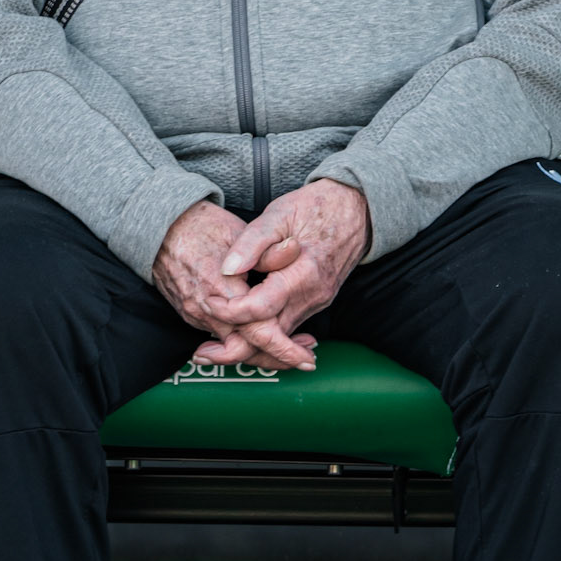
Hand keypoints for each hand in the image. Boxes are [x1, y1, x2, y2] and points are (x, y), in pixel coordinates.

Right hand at [153, 200, 318, 371]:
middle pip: (247, 351)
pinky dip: (241, 340)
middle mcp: (208, 310)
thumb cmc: (202, 226)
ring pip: (233, 347)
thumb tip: (295, 249)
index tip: (307, 358)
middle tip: (305, 358)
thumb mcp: (241, 233)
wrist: (160, 227)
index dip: (285, 350)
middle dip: (277, 359)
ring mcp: (196, 315)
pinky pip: (218, 337)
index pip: (259, 333)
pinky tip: (259, 332)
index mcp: (225, 290)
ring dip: (261, 350)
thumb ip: (269, 250)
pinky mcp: (190, 314)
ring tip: (290, 345)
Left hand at [189, 180, 370, 367]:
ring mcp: (317, 301)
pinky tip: (241, 331)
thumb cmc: (317, 206)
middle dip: (236, 346)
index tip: (208, 302)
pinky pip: (287, 325)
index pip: (262, 307)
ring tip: (213, 349)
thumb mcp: (279, 214)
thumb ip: (253, 242)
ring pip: (279, 336)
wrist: (358, 210)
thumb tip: (227, 269)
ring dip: (248, 343)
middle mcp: (313, 295)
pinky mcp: (316, 301)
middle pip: (271, 336)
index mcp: (304, 273)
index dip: (231, 310)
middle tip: (202, 354)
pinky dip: (264, 332)